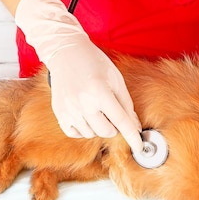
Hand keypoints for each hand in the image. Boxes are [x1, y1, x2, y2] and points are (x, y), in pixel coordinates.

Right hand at [15, 0, 142, 151]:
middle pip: (107, 131)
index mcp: (100, 92)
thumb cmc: (94, 63)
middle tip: (112, 112)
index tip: (139, 147)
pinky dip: (84, 129)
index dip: (132, 136)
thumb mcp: (116, 79)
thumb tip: (135, 127)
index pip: (121, 121)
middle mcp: (83, 103)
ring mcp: (69, 109)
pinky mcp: (59, 113)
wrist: (65, 52)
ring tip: (96, 109)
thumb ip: (126, 104)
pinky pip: (76, 133)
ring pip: (91, 134)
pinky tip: (86, 116)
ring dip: (99, 127)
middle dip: (114, 127)